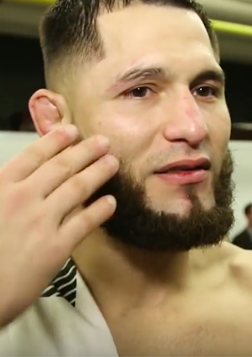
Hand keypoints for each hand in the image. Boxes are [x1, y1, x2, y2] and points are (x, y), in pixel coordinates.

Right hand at [0, 125, 117, 326]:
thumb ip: (5, 190)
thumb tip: (23, 178)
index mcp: (0, 186)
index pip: (33, 155)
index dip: (55, 141)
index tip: (71, 131)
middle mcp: (22, 198)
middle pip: (61, 167)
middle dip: (86, 151)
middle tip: (104, 142)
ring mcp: (41, 221)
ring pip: (77, 188)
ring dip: (99, 172)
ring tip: (113, 163)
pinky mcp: (56, 247)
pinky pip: (85, 222)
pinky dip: (101, 210)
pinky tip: (111, 202)